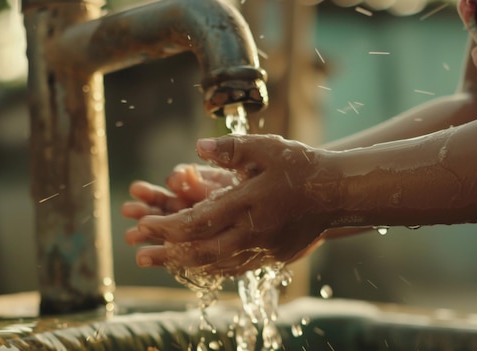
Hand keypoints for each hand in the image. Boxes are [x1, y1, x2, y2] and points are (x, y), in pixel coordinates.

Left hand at [134, 134, 336, 275]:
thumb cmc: (301, 166)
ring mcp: (263, 248)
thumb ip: (231, 147)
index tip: (144, 225)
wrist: (337, 193)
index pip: (197, 221)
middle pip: (201, 251)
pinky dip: (211, 268)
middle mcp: (252, 232)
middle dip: (167, 253)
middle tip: (140, 253)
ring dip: (184, 264)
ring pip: (216, 265)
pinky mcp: (271, 256)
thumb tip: (199, 147)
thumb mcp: (266, 148)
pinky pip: (234, 269)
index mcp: (247, 204)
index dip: (167, 226)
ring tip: (161, 263)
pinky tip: (198, 265)